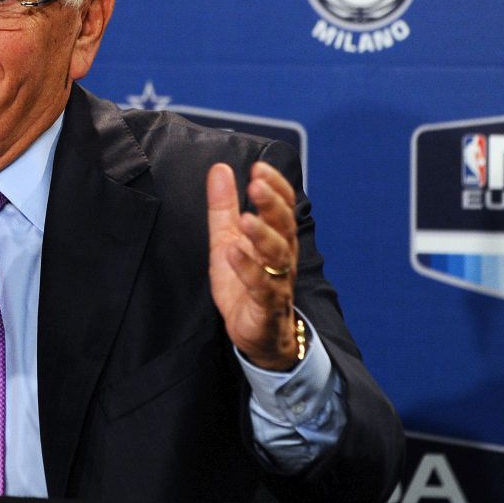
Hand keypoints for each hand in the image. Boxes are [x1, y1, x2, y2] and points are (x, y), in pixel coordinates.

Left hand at [206, 161, 299, 370]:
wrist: (257, 334)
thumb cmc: (244, 283)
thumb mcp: (226, 239)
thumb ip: (223, 207)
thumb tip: (219, 169)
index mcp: (276, 238)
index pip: (283, 207)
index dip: (276, 187)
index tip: (260, 168)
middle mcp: (282, 257)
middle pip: (284, 226)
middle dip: (272, 204)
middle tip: (257, 184)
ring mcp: (277, 281)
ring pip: (277, 255)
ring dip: (262, 235)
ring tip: (246, 218)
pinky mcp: (266, 305)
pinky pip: (261, 285)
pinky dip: (248, 268)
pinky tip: (233, 252)